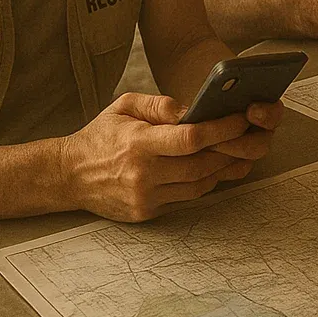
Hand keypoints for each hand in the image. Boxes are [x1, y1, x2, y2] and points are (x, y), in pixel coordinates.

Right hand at [60, 93, 270, 221]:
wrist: (68, 176)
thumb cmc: (100, 136)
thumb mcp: (123, 106)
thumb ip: (159, 104)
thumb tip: (192, 110)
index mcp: (138, 143)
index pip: (190, 138)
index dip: (221, 129)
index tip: (240, 118)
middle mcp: (143, 174)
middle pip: (201, 164)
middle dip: (230, 149)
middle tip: (248, 135)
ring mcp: (145, 197)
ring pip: (200, 184)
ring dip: (223, 167)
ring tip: (237, 150)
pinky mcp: (147, 212)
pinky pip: (188, 198)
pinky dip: (205, 182)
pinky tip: (215, 168)